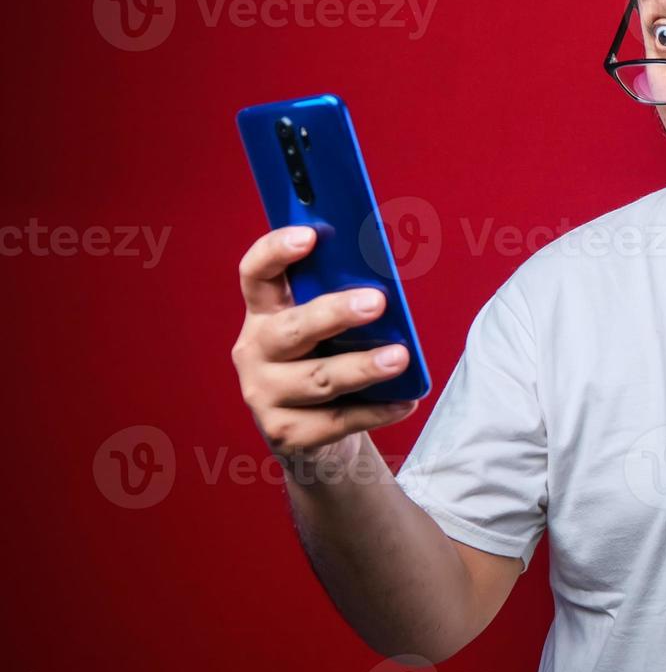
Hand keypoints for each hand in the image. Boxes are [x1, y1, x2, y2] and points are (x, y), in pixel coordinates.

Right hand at [231, 226, 418, 465]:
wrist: (315, 435)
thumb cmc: (326, 364)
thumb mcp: (329, 332)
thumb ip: (342, 305)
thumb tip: (385, 285)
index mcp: (264, 314)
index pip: (256, 274)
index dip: (275, 251)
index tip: (310, 235)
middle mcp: (255, 352)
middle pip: (292, 328)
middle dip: (335, 313)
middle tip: (376, 302)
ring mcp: (264, 395)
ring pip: (318, 379)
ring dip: (362, 367)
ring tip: (400, 358)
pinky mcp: (285, 433)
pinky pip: (337, 420)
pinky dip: (375, 410)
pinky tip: (404, 401)